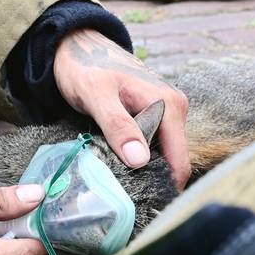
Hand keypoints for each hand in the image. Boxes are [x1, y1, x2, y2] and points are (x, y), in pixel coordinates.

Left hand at [53, 29, 190, 189]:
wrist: (75, 45)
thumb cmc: (85, 66)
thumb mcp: (96, 95)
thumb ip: (118, 126)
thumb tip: (140, 161)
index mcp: (169, 104)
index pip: (179, 160)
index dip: (165, 187)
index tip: (145, 209)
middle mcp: (174, 108)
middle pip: (172, 160)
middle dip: (153, 181)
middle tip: (125, 200)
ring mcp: (165, 112)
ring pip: (162, 154)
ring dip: (144, 171)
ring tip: (120, 186)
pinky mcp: (153, 115)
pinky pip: (152, 145)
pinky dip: (138, 158)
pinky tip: (119, 165)